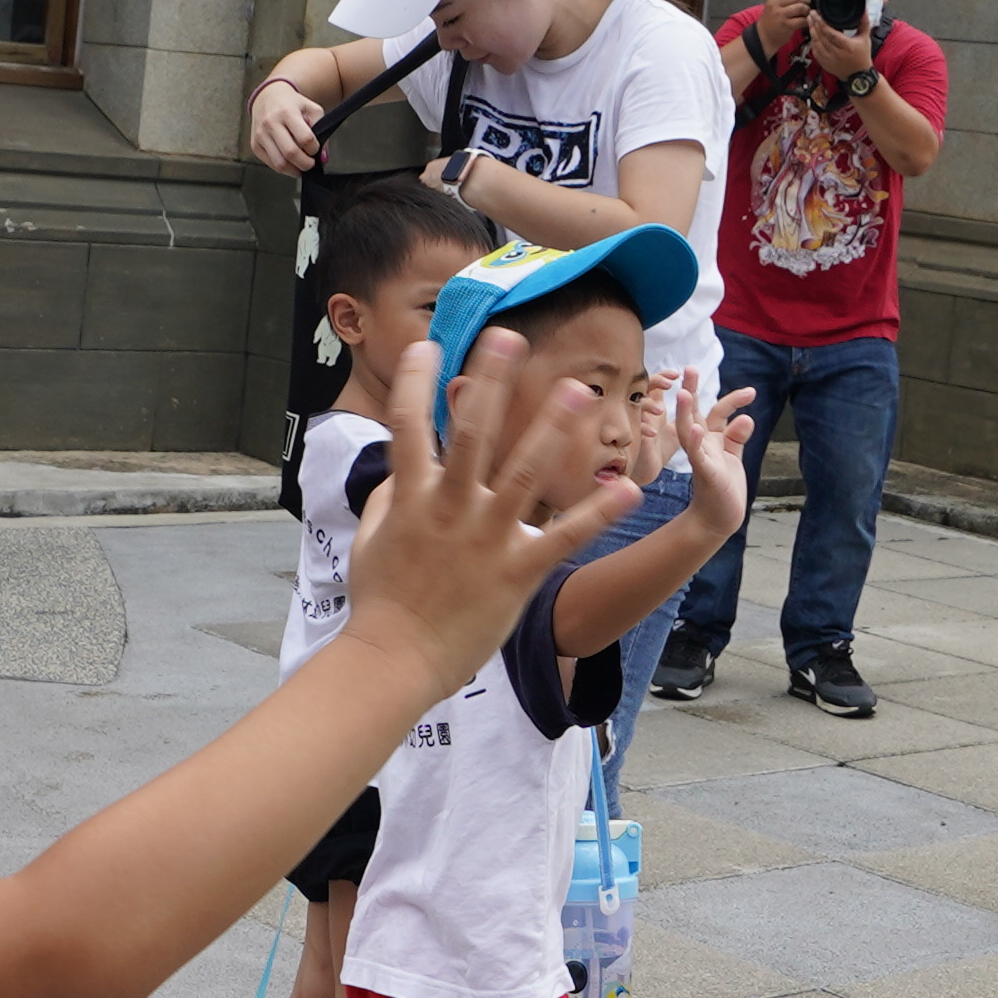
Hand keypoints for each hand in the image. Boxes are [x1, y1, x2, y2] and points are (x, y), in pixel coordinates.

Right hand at [247, 74, 326, 173]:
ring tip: (301, 165)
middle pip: (291, 153)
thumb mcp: (312, 109)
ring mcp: (261, 135)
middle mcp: (271, 123)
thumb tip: (323, 157)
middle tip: (311, 163)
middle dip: (306, 164)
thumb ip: (322, 130)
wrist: (268, 97)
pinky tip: (289, 161)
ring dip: (294, 170)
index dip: (314, 148)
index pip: (305, 138)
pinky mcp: (255, 145)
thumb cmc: (292, 104)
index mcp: (287, 112)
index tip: (315, 148)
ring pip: (279, 163)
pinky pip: (271, 164)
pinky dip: (283, 168)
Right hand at [334, 332, 623, 686]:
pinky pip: (565, 537)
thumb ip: (386, 501)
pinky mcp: (518, 571)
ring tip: (577, 389)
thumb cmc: (380, 603)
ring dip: (552, 428)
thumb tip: (397, 473)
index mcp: (412, 498)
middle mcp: (451, 508)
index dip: (418, 382)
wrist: (394, 660)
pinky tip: (629, 491)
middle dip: (491, 381)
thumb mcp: (369, 543)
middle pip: (473, 432)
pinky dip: (597, 513)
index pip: (409, 425)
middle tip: (509, 337)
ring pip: (524, 472)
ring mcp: (487, 537)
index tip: (430, 345)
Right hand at [674, 377, 759, 538]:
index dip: (732, 400)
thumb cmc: (724, 488)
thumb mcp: (733, 456)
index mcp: (710, 439)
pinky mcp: (706, 473)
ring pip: (689, 432)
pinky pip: (697, 456)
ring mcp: (701, 459)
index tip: (751, 392)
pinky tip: (696, 430)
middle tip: (690, 368)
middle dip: (691, 391)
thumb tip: (746, 417)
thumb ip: (737, 436)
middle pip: (694, 414)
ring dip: (685, 413)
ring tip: (683, 394)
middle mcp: (702, 446)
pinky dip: (696, 442)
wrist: (719, 518)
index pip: (716, 413)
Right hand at [744, 0, 809, 62]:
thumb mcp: (775, 1)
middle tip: (807, 1)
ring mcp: (780, 15)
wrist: (764, 35)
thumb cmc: (772, 16)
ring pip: (800, 7)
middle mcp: (775, 5)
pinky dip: (806, 19)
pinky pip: (801, 20)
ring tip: (806, 11)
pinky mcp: (786, 26)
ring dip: (807, 9)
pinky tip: (805, 20)